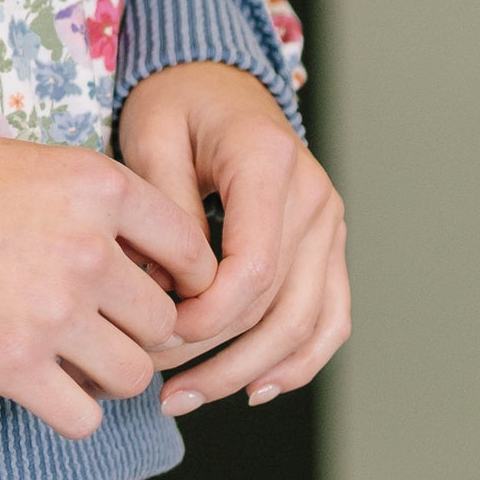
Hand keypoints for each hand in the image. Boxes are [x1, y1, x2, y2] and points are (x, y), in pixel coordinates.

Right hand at [0, 110, 217, 440]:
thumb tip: (146, 266)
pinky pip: (82, 418)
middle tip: (99, 328)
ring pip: (134, 376)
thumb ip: (96, 207)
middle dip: (137, 332)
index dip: (181, 281)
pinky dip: (71, 413)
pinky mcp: (10, 364)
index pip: (192, 254)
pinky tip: (43, 388)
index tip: (151, 290)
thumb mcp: (32, 162)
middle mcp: (89, 249)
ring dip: (109, 376)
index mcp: (99, 186)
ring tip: (72, 361)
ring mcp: (52, 310)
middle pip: (163, 322)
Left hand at [115, 63, 349, 416]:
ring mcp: (328, 224)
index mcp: (269, 163)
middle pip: (280, 305)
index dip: (207, 316)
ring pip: (306, 323)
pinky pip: (330, 317)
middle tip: (155, 385)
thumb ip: (162, 213)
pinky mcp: (327, 245)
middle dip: (216, 356)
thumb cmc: (176, 105)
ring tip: (186, 398)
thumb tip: (164, 294)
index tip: (155, 334)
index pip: (254, 267)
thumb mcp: (150, 138)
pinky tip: (254, 388)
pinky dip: (299, 361)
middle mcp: (313, 197)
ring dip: (248, 371)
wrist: (216, 80)